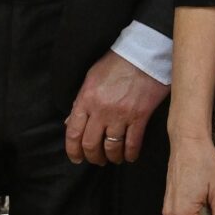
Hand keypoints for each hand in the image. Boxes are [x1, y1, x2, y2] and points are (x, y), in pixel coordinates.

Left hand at [66, 50, 169, 165]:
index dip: (73, 150)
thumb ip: (80, 101)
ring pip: (111, 147)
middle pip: (91, 144)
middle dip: (92, 157)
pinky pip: (133, 142)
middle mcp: (101, 109)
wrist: (144, 53)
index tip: (76, 158)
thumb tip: (70, 123)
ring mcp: (121, 114)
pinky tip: (130, 156)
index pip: (73, 132)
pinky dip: (130, 153)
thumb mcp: (92, 78)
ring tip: (114, 159)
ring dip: (112, 157)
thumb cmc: (117, 63)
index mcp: (86, 98)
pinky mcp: (140, 116)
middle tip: (97, 160)